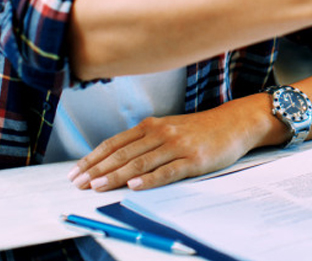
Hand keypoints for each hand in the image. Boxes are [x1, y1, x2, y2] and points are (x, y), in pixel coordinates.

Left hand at [69, 101, 259, 191]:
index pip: (115, 143)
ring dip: (116, 175)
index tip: (76, 172)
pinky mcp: (194, 160)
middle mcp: (162, 133)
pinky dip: (149, 179)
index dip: (93, 158)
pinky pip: (168, 171)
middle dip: (98, 170)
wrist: (235, 123)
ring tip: (97, 186)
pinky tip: (135, 185)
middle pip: (123, 153)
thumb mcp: (170, 127)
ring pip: (141, 162)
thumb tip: (115, 158)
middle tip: (78, 184)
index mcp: (153, 125)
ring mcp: (178, 146)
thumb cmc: (201, 129)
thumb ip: (146, 139)